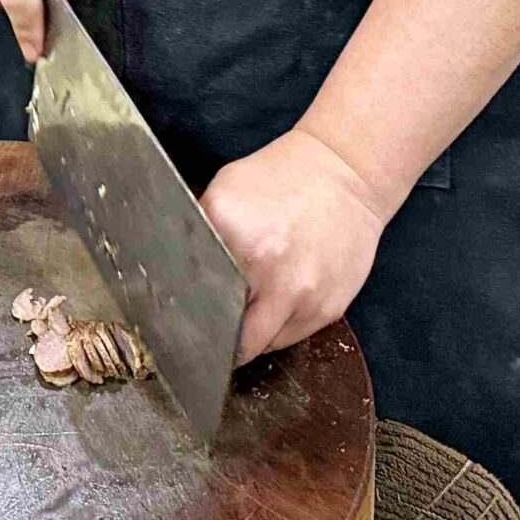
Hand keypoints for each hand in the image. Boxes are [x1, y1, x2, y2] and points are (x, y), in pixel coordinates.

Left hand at [201, 129, 390, 362]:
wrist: (346, 174)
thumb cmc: (281, 178)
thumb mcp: (226, 190)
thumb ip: (201, 232)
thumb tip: (172, 271)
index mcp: (235, 236)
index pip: (195, 296)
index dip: (187, 310)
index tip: (181, 315)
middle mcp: (269, 271)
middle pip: (228, 334)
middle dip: (217, 333)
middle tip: (210, 323)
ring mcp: (302, 296)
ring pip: (259, 345)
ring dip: (249, 335)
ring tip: (248, 306)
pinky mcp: (327, 310)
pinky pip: (290, 338)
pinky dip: (277, 328)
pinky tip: (278, 298)